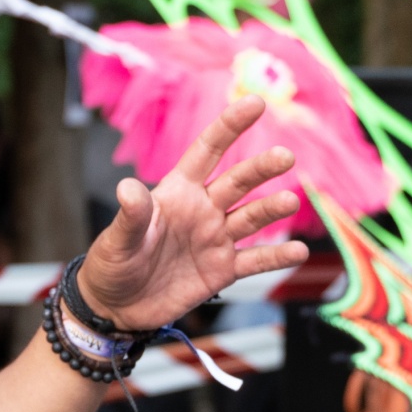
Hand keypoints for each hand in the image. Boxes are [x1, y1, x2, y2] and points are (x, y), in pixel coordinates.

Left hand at [73, 96, 308, 330]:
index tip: (256, 103)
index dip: (230, 126)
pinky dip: (277, 257)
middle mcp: (203, 209)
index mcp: (177, 191)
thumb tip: (127, 187)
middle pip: (237, 182)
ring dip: (272, 210)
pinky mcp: (223, 271)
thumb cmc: (112, 264)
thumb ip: (132, 215)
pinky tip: (299, 251)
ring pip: (251, 218)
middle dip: (261, 169)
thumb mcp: (117, 239)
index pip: (207, 151)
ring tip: (291, 201)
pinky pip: (255, 261)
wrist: (117, 307)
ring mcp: (215, 239)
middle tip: (285, 157)